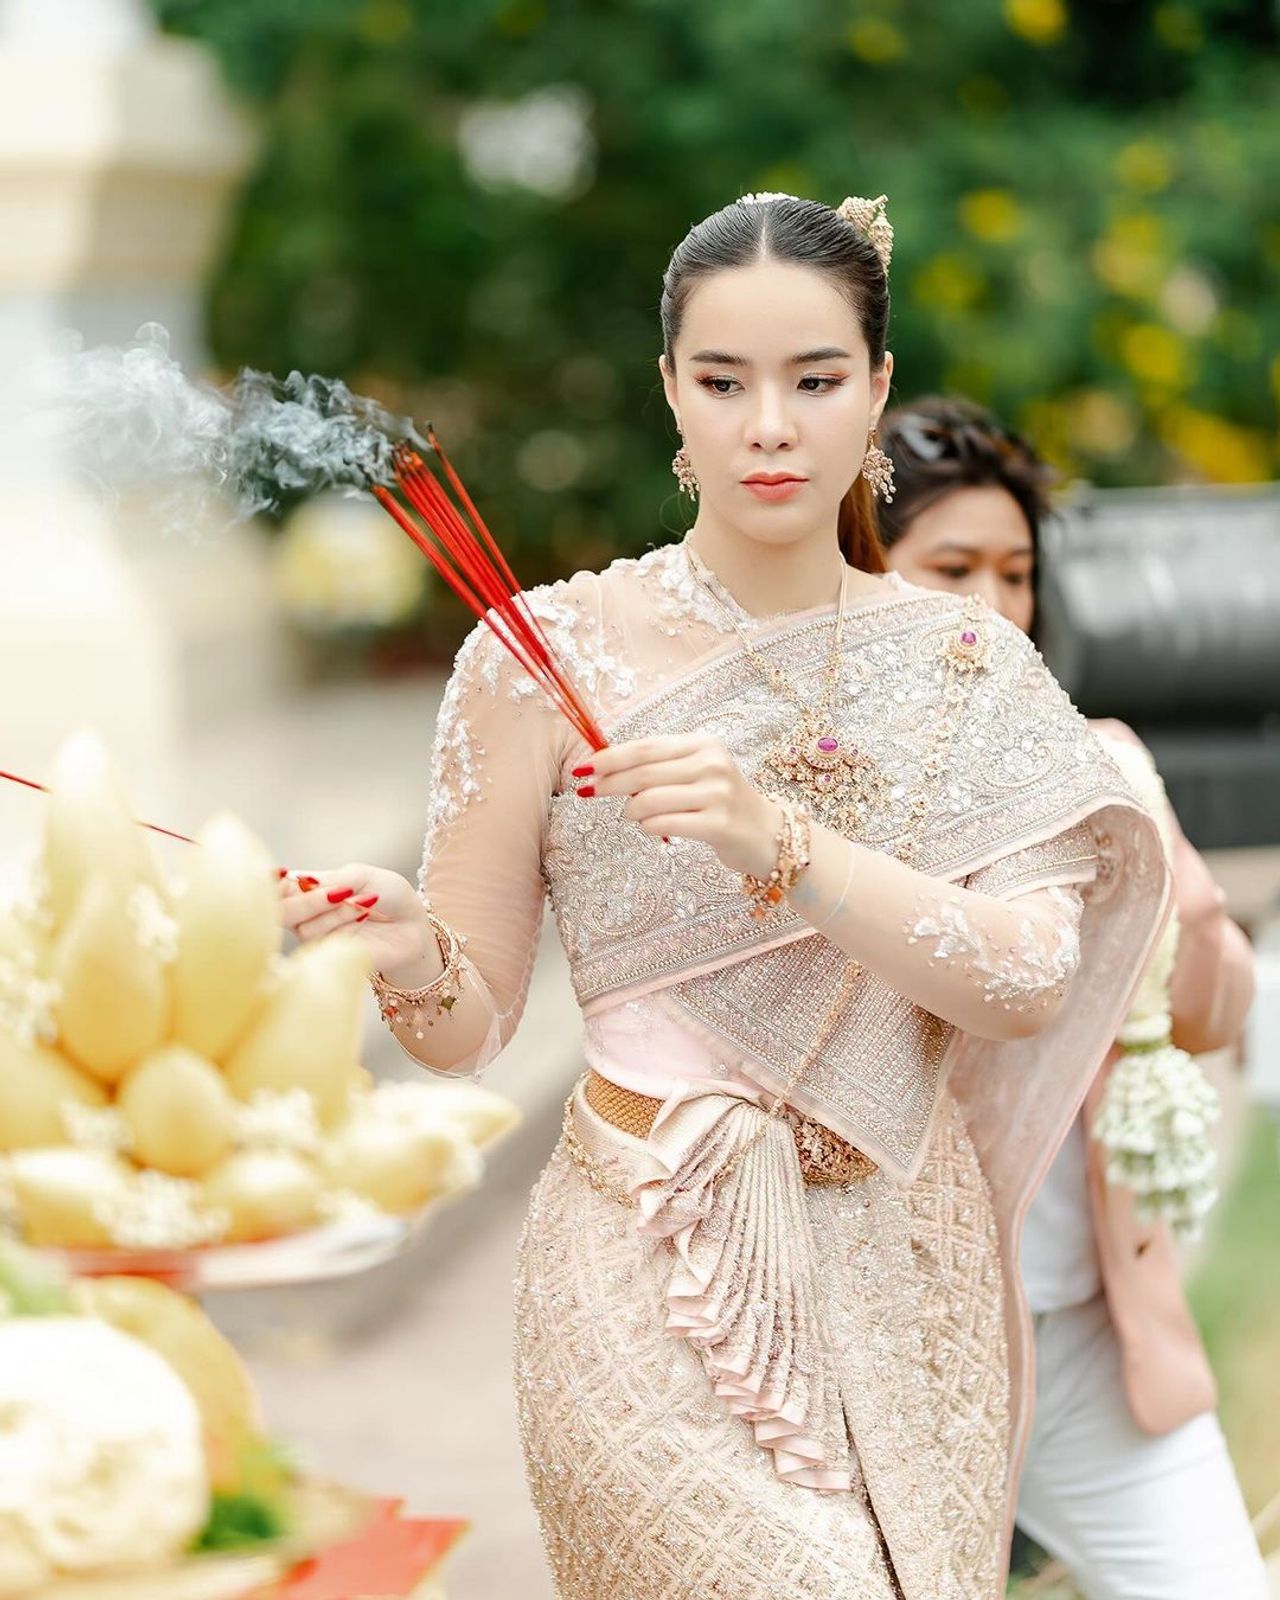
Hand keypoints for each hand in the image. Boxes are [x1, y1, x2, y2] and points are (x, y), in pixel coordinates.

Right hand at [278, 865, 431, 976]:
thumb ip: (328, 879)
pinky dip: (346, 926)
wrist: (412, 923)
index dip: (274, 883)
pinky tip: (363, 920)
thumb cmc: (387, 894)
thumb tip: (296, 879)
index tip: (286, 875)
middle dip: (307, 901)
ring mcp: (316, 938)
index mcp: (308, 889)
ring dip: (337, 913)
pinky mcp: (330, 958)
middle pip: (280, 911)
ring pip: (305, 928)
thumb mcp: (360, 875)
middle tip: (339, 892)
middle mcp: (305, 914)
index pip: (275, 887)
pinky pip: (325, 943)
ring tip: (363, 906)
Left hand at [578, 733, 779, 876]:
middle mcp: (712, 764)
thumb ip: (659, 766)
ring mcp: (717, 794)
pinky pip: (664, 824)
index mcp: (703, 745)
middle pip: (644, 772)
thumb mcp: (696, 772)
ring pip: (650, 800)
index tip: (585, 766)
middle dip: (608, 783)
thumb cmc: (721, 802)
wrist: (768, 834)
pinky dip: (648, 827)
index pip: (646, 747)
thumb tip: (606, 767)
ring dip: (631, 810)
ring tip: (631, 815)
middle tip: (587, 791)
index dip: (611, 757)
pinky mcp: (719, 824)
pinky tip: (650, 827)